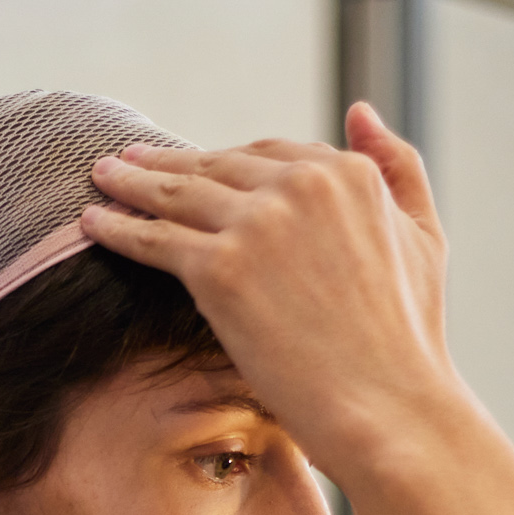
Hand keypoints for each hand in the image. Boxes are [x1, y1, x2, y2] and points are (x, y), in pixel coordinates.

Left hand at [82, 103, 468, 482]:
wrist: (387, 405)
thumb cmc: (406, 338)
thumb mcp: (422, 235)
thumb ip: (396, 166)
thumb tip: (361, 109)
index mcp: (348, 172)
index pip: (267, 154)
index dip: (223, 161)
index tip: (191, 165)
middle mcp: (301, 184)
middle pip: (215, 166)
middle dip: (167, 163)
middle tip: (126, 160)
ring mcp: (258, 223)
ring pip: (176, 194)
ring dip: (130, 183)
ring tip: (101, 177)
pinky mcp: (219, 268)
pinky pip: (153, 239)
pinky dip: (116, 228)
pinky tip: (90, 222)